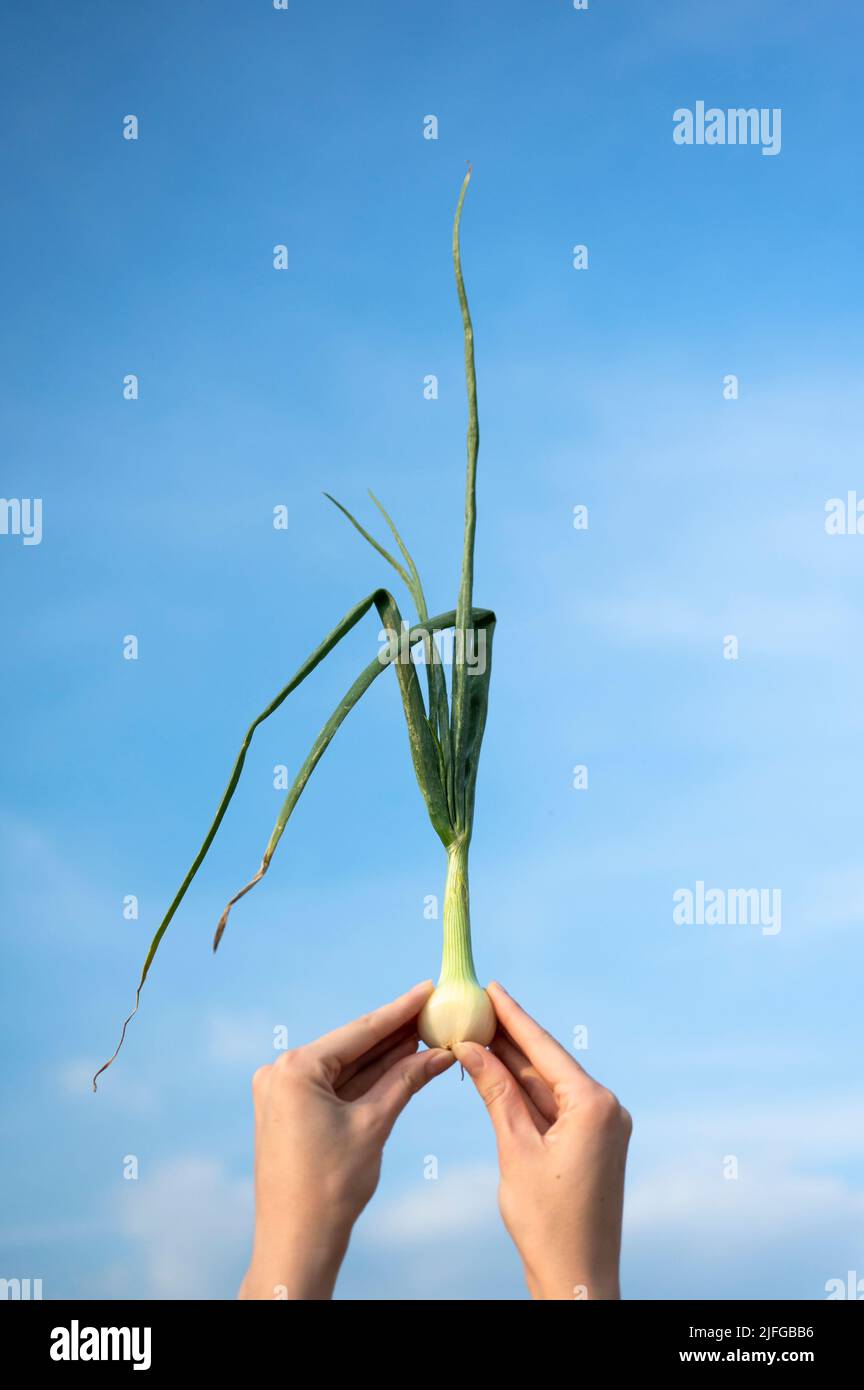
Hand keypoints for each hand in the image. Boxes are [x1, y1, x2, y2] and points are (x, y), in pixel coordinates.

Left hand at [239, 979, 455, 1299]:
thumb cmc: (331, 1187)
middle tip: (432, 1009)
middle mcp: (281, 1072)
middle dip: (393, 1032)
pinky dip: (365, 1078)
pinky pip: (334, 1085)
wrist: (296, 1242)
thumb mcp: (374, 1125)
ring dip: (383, 1055)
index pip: (359, 1032)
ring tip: (424, 1031)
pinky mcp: (289, 1110)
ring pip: (345, 1066)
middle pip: (351, 1045)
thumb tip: (439, 1053)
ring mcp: (282, 1091)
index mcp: (294, 1069)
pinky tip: (399, 1061)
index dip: (399, 1010)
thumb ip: (405, 1081)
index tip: (427, 988)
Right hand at [454, 981, 630, 1300]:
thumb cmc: (548, 1222)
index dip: (514, 1016)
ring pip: (548, 1085)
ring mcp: (602, 1126)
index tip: (491, 987)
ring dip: (512, 1065)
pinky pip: (553, 1106)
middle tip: (474, 1007)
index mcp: (595, 1105)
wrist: (577, 1278)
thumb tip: (472, 1047)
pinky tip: (496, 1074)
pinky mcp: (593, 1143)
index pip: (544, 1048)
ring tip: (476, 1034)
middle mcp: (607, 1108)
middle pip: (547, 1063)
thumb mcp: (515, 1149)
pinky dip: (524, 1093)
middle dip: (509, 1037)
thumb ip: (496, 1092)